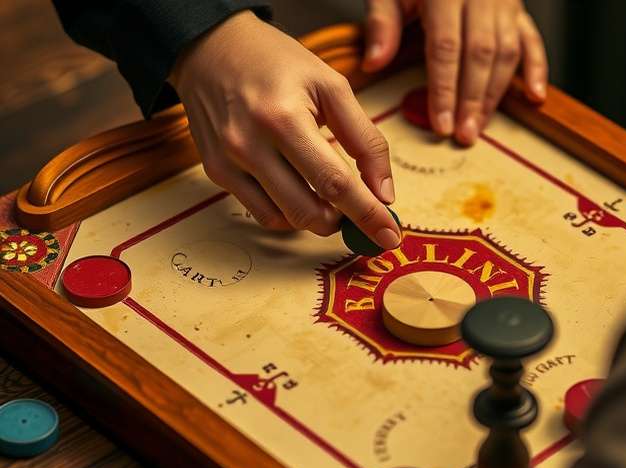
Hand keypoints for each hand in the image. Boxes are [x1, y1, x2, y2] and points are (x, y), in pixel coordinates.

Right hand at [168, 11, 400, 248]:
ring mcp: (229, 162)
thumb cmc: (277, 63)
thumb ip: (365, 140)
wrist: (211, 47)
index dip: (366, 214)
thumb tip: (384, 194)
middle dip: (342, 220)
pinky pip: (262, 214)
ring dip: (317, 219)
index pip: (334, 182)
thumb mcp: (332, 86)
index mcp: (284, 118)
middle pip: (308, 211)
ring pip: (286, 220)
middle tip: (359, 209)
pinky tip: (300, 192)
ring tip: (329, 195)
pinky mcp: (217, 173)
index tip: (389, 236)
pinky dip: (289, 214)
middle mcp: (249, 144)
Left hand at [362, 0, 547, 144]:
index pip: (446, 48)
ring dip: (494, 95)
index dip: (444, 90)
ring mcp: (503, 1)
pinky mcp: (518, 7)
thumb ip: (383, 22)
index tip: (440, 124)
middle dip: (471, 101)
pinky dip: (537, 69)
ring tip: (479, 127)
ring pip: (506, 52)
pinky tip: (535, 98)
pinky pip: (532, 39)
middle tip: (463, 136)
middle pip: (480, 56)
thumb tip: (374, 63)